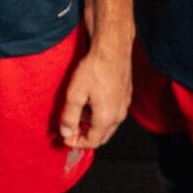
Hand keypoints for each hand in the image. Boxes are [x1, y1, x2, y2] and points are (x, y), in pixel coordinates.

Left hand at [59, 35, 131, 149]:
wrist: (112, 49)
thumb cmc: (95, 69)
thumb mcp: (75, 95)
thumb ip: (70, 117)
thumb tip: (66, 132)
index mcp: (106, 118)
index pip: (93, 142)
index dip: (77, 143)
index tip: (66, 138)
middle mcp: (119, 115)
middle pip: (102, 136)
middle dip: (85, 135)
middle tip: (71, 129)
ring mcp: (124, 105)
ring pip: (108, 124)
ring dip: (93, 124)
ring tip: (78, 112)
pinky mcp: (125, 95)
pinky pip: (113, 112)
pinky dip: (101, 114)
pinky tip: (90, 101)